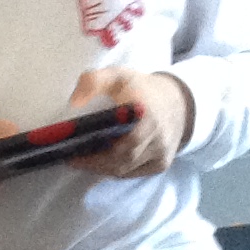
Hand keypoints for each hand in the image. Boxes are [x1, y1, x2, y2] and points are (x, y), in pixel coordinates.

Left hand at [66, 68, 193, 178]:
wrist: (177, 101)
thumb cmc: (141, 88)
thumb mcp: (118, 76)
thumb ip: (94, 81)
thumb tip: (74, 102)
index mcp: (148, 116)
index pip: (123, 143)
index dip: (97, 154)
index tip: (73, 154)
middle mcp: (158, 137)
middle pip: (121, 161)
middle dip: (94, 163)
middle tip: (72, 159)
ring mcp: (161, 153)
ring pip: (125, 170)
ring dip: (101, 168)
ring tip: (82, 161)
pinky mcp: (161, 164)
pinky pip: (133, 173)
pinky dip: (116, 170)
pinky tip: (102, 163)